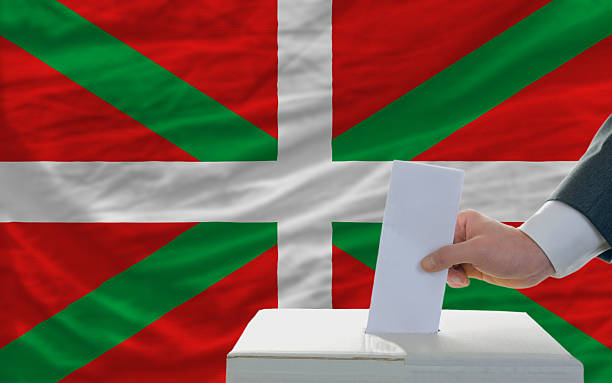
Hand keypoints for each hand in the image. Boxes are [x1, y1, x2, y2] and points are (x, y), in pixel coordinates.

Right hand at [420, 210, 554, 288]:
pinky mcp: (472, 265)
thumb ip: (448, 256)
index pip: (436, 232)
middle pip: (438, 250)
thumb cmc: (512, 249)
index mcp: (462, 222)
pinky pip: (454, 273)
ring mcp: (467, 251)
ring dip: (448, 274)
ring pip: (445, 264)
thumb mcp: (476, 251)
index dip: (426, 244)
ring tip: (460, 278)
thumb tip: (427, 262)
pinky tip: (464, 281)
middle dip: (437, 262)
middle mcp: (463, 235)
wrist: (536, 264)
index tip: (418, 255)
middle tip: (438, 271)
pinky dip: (455, 279)